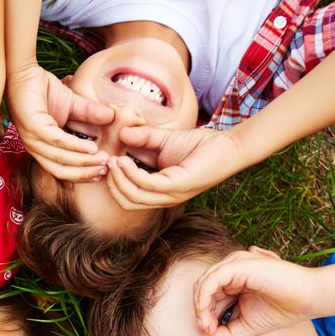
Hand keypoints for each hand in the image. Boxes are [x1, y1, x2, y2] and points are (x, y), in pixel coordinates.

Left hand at [7, 63, 113, 180]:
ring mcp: (32, 138)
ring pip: (60, 158)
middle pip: (61, 170)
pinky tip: (91, 148)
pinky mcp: (32, 126)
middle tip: (106, 169)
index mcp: (42, 148)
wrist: (24, 71)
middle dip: (85, 173)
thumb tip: (112, 117)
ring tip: (103, 159)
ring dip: (84, 162)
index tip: (103, 172)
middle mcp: (35, 148)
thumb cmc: (43, 89)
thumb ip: (89, 113)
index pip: (62, 169)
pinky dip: (75, 146)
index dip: (83, 174)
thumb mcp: (72, 104)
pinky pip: (56, 141)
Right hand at [107, 125, 244, 207]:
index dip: (113, 182)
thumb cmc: (200, 146)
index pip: (128, 197)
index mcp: (159, 191)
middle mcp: (164, 198)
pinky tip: (125, 159)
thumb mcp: (164, 140)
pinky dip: (132, 173)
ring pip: (134, 197)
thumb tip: (121, 133)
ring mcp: (171, 195)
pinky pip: (147, 184)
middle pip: (127, 202)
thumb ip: (143, 138)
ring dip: (119, 179)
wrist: (228, 145)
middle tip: (106, 162)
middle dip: (112, 183)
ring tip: (113, 160)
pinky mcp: (178, 186)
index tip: (106, 161)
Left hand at [193, 247, 318, 335]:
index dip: (204, 315)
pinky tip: (207, 314)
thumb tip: (206, 335)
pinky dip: (204, 298)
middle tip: (206, 330)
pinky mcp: (238, 265)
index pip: (208, 296)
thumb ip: (226, 332)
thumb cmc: (283, 310)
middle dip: (200, 312)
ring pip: (203, 283)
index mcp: (234, 281)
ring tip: (207, 325)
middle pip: (202, 289)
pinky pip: (211, 279)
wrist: (309, 299)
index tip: (209, 333)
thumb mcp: (247, 326)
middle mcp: (232, 269)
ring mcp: (235, 264)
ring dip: (201, 306)